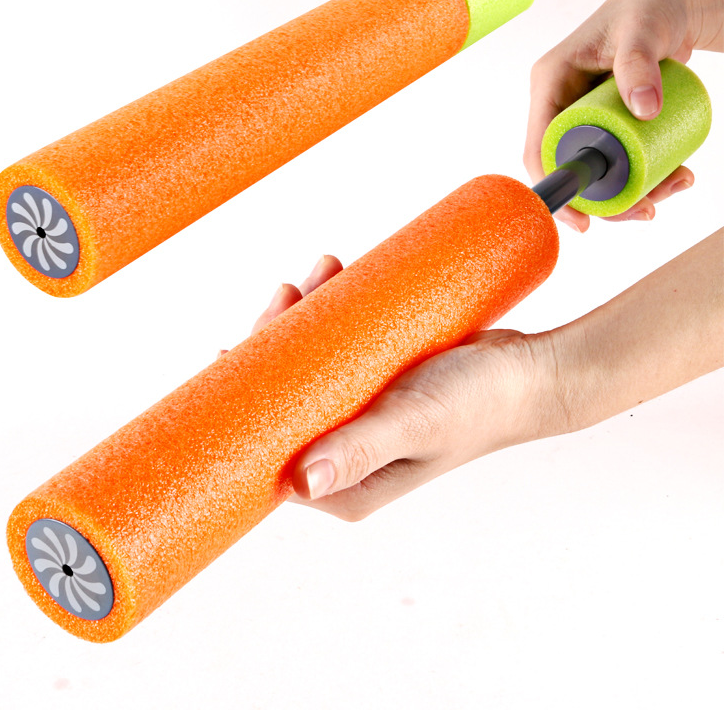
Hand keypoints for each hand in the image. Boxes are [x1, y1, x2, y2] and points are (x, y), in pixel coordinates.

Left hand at [246, 256, 560, 520]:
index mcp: (346, 485)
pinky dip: (326, 315)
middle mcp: (346, 457)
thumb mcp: (416, 423)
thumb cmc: (478, 404)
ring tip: (315, 275)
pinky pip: (333, 352)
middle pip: (281, 405)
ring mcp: (359, 419)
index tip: (232, 352)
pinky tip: (330, 278)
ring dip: (299, 320)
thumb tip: (300, 481)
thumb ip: (362, 447)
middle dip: (270, 345)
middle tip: (283, 296)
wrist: (530, 372)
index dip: (242, 408)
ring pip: (305, 371)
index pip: (270, 456)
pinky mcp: (374, 387)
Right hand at [524, 0, 722, 231]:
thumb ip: (638, 63)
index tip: (584, 222)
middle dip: (608, 198)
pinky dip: (646, 174)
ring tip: (676, 186)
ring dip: (634, 190)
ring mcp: (584, 115)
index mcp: (549, 85)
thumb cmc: (652, 4)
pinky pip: (618, 158)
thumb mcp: (642, 30)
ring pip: (599, 168)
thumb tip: (644, 111)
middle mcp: (560, 105)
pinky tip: (674, 177)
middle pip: (572, 167)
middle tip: (648, 211)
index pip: (539, 148)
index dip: (557, 187)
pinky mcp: (607, 121)